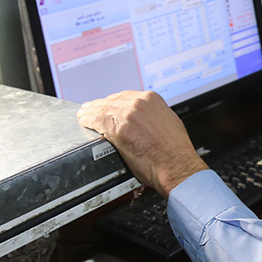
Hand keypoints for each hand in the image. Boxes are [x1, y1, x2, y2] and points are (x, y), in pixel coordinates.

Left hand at [77, 90, 208, 196]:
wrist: (176, 164)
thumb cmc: (175, 150)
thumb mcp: (169, 123)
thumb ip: (154, 116)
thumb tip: (145, 119)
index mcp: (152, 99)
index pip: (126, 96)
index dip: (114, 101)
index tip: (108, 105)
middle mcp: (139, 103)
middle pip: (112, 101)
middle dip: (101, 105)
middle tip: (91, 108)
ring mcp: (128, 115)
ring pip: (103, 109)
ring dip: (91, 112)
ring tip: (84, 114)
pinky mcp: (118, 129)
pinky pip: (97, 121)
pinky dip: (89, 120)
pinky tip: (85, 121)